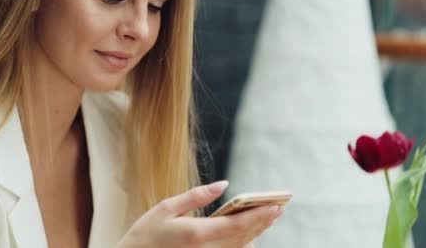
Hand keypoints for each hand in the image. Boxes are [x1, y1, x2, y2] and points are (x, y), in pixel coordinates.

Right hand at [116, 181, 282, 247]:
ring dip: (256, 233)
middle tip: (279, 208)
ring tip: (268, 217)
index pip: (236, 225)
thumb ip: (197, 196)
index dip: (258, 216)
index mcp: (196, 234)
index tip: (276, 206)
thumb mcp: (167, 208)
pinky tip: (250, 233)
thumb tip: (223, 184)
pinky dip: (243, 243)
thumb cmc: (147, 233)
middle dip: (262, 222)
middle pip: (243, 238)